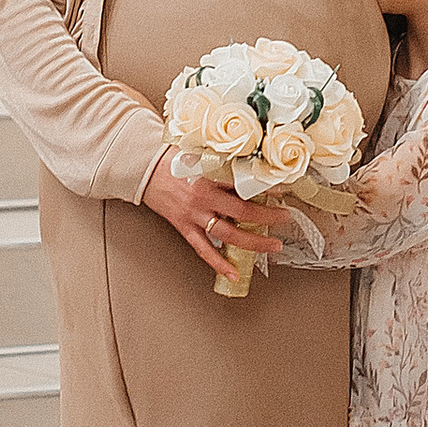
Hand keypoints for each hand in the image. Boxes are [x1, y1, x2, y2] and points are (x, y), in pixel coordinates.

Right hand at [143, 155, 273, 284]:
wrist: (142, 168)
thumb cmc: (171, 158)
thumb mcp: (200, 153)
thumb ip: (223, 161)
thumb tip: (249, 164)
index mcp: (208, 175)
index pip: (244, 182)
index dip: (267, 187)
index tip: (284, 189)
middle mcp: (203, 197)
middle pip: (242, 210)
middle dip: (268, 216)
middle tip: (285, 218)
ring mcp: (194, 215)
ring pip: (229, 234)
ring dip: (254, 242)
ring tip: (272, 246)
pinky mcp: (184, 227)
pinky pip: (204, 250)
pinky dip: (219, 263)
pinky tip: (234, 273)